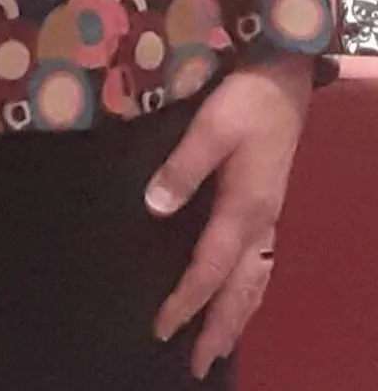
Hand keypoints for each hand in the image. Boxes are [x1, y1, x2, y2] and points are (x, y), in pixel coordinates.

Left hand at [145, 56, 313, 380]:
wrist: (283, 75)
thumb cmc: (246, 98)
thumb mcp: (210, 126)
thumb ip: (182, 167)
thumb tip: (155, 208)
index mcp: (245, 208)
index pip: (209, 268)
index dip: (185, 301)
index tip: (161, 328)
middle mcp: (261, 222)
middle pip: (241, 290)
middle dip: (220, 328)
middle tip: (199, 365)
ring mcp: (269, 214)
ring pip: (256, 281)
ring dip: (239, 315)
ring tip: (221, 345)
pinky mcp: (269, 202)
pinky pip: (262, 264)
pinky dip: (250, 290)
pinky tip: (242, 294)